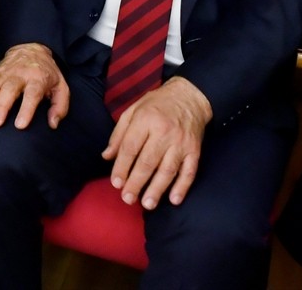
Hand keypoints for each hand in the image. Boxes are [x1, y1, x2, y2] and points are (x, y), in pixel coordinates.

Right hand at [0, 43, 69, 129]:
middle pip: (9, 90)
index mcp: (38, 78)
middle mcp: (20, 74)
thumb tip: (53, 124)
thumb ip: (60, 106)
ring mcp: (6, 72)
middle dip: (1, 106)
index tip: (19, 125)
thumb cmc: (47, 73)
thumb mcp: (61, 87)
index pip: (32, 94)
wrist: (32, 49)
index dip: (26, 110)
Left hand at [102, 76, 211, 208]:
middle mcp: (164, 132)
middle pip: (148, 162)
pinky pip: (189, 171)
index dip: (122, 166)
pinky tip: (174, 199)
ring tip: (147, 204)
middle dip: (136, 182)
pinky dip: (182, 186)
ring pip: (168, 170)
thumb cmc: (156, 104)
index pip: (130, 147)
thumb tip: (106, 156)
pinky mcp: (195, 150)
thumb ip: (119, 134)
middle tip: (127, 199)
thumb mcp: (132, 111)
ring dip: (157, 189)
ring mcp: (181, 143)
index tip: (116, 183)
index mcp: (145, 120)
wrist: (190, 97)